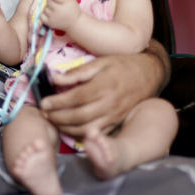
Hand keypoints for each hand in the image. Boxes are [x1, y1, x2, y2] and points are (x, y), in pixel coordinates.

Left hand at [39, 50, 166, 137]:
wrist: (151, 74)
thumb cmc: (124, 64)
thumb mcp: (102, 61)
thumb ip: (79, 71)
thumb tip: (56, 79)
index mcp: (105, 85)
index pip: (77, 97)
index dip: (58, 102)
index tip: (43, 102)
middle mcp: (110, 103)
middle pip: (79, 115)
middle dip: (58, 117)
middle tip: (44, 113)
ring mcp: (114, 115)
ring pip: (86, 128)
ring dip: (66, 127)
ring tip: (52, 120)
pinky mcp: (117, 123)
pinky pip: (96, 133)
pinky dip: (79, 134)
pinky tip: (68, 128)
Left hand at [40, 0, 79, 31]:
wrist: (75, 23)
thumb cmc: (72, 9)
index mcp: (63, 3)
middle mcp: (57, 10)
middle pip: (48, 1)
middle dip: (51, 0)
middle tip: (57, 3)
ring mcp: (53, 17)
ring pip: (45, 8)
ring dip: (48, 8)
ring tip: (55, 10)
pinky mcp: (49, 23)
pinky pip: (42, 15)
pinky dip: (44, 14)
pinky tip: (50, 14)